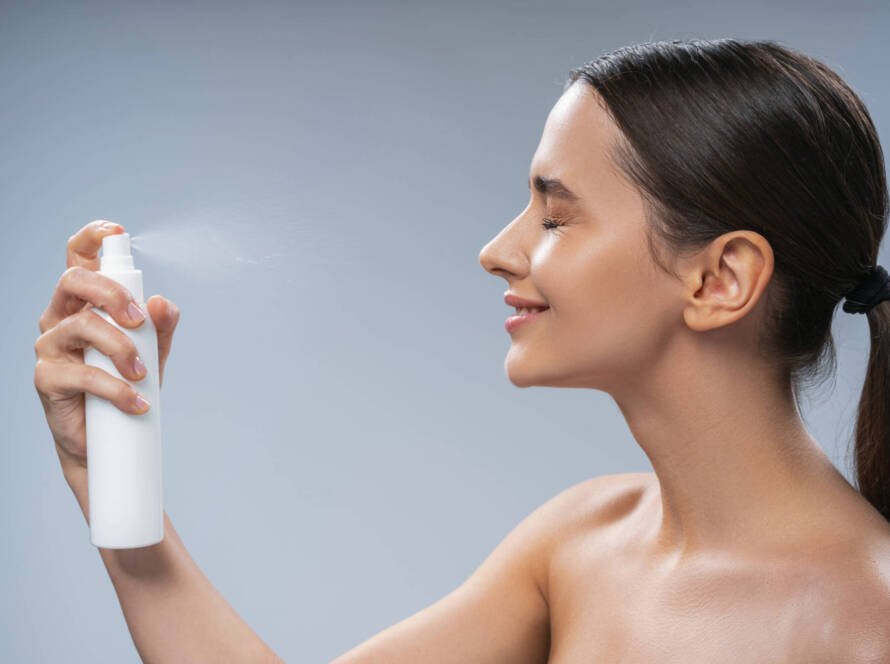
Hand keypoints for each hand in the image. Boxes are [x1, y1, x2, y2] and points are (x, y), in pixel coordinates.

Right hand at [33, 220, 180, 475]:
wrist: (106, 440)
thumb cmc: (126, 385)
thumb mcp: (153, 353)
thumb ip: (161, 327)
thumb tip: (163, 302)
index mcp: (85, 303)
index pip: (79, 259)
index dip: (92, 238)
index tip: (117, 232)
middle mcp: (61, 317)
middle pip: (73, 280)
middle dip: (112, 292)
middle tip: (139, 320)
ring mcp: (51, 346)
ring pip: (82, 325)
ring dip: (121, 348)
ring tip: (143, 373)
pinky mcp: (47, 378)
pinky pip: (82, 374)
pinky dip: (116, 388)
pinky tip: (137, 402)